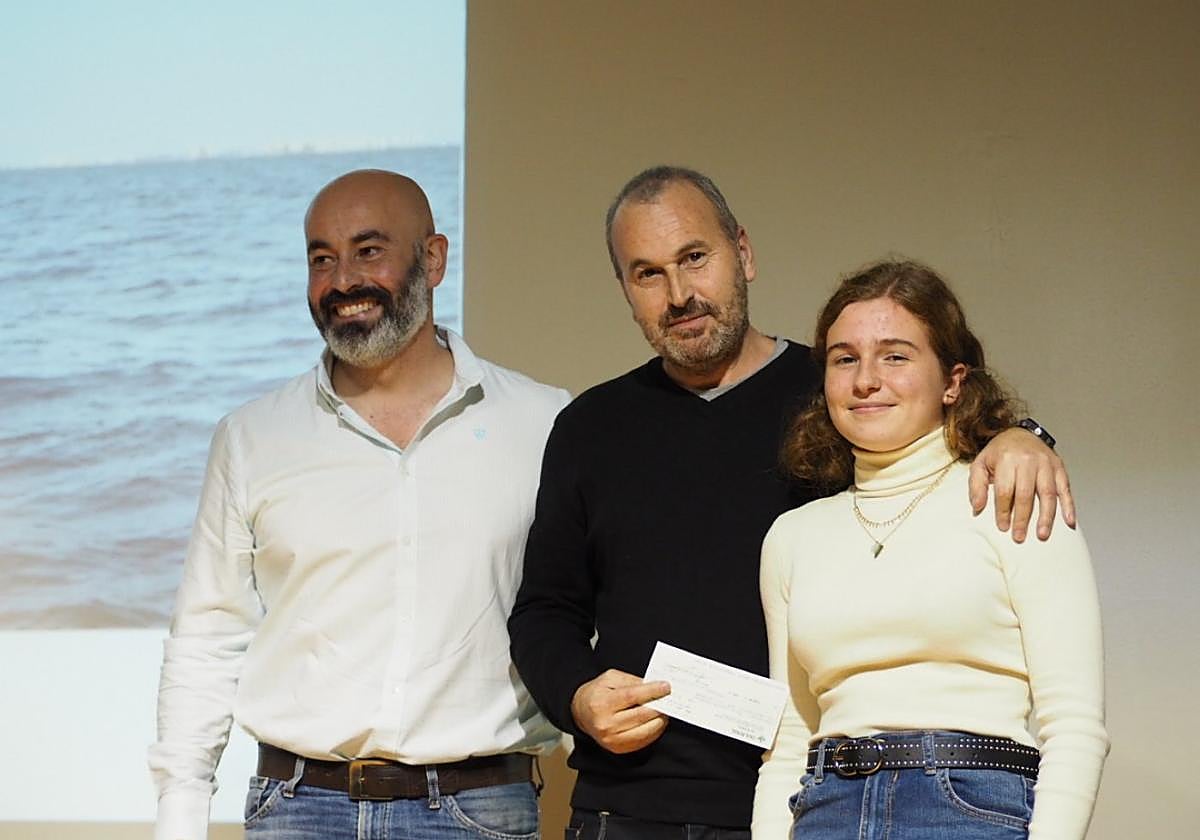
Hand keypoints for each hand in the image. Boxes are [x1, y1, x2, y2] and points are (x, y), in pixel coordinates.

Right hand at [570, 669, 670, 753]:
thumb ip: (631, 681)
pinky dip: (654, 731)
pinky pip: (643, 741)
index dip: (652, 691)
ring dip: (660, 720)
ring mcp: (612, 739)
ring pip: (645, 730)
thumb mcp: (610, 678)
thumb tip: (652, 686)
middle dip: (659, 706)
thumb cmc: (596, 694)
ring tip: (664, 710)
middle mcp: (606, 724)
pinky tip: (656, 721)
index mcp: (602, 703)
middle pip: (641, 715)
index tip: (666, 687)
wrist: (581, 712)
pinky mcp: (619, 748)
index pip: (632, 697)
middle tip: (669, 698)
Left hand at [969, 427, 1075, 541]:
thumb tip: (977, 508)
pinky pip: (1065, 488)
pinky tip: (1069, 521)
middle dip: (1022, 518)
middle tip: (1019, 536)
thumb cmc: (1000, 452)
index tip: (1003, 526)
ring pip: (1047, 494)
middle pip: (1026, 494)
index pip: (1005, 490)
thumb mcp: (981, 464)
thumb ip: (976, 485)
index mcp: (1007, 459)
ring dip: (1046, 516)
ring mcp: (1046, 464)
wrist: (1020, 433)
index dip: (1003, 510)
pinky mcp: (1059, 467)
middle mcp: (1028, 461)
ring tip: (1042, 534)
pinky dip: (1069, 506)